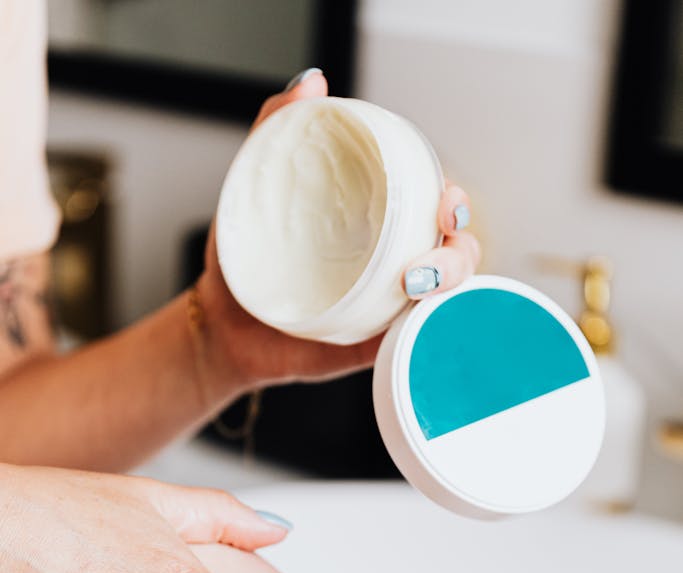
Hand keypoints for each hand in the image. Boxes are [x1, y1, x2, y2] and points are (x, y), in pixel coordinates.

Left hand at [197, 70, 480, 396]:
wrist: (218, 324)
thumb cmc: (242, 258)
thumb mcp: (251, 186)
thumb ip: (275, 129)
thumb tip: (311, 84)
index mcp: (378, 227)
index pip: (434, 210)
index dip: (454, 203)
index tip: (444, 200)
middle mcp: (391, 267)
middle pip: (454, 256)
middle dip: (462, 248)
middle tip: (435, 243)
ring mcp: (384, 311)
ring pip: (443, 301)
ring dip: (449, 288)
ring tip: (418, 282)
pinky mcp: (369, 351)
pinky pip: (411, 345)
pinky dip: (423, 334)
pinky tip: (414, 322)